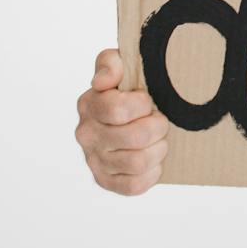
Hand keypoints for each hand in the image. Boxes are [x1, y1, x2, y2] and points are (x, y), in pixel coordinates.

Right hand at [74, 48, 169, 194]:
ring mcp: (93, 160)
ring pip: (138, 162)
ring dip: (158, 149)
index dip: (143, 105)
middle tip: (160, 121)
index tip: (148, 102)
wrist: (128, 116)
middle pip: (135, 137)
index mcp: (88, 104)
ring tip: (158, 140)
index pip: (118, 109)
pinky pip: (134, 186)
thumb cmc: (127, 89)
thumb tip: (104, 80)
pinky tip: (153, 160)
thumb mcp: (120, 64)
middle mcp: (86, 134)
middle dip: (158, 127)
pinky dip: (151, 173)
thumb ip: (111, 62)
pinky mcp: (104, 181)